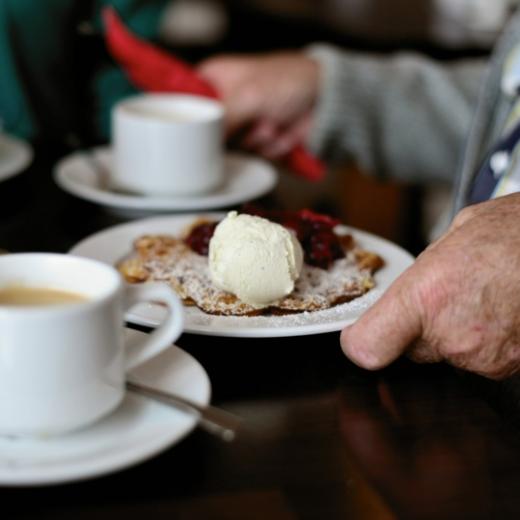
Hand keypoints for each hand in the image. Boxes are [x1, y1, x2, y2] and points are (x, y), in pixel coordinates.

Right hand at [197, 52, 319, 158]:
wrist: (325, 99)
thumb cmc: (287, 82)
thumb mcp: (249, 96)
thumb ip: (220, 119)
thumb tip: (198, 144)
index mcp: (213, 80)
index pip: (185, 103)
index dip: (190, 121)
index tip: (197, 132)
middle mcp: (222, 103)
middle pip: (207, 134)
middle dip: (234, 133)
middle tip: (251, 122)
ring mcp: (240, 124)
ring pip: (230, 148)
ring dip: (255, 140)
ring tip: (271, 123)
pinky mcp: (256, 141)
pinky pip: (250, 155)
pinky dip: (268, 147)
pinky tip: (280, 133)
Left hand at [341, 193, 519, 379]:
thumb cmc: (515, 232)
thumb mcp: (452, 238)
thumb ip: (419, 276)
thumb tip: (404, 293)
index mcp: (426, 297)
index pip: (367, 347)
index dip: (362, 342)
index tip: (362, 335)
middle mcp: (451, 335)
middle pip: (406, 349)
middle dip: (417, 327)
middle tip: (445, 296)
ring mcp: (483, 357)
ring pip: (444, 353)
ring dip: (454, 332)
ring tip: (481, 296)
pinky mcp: (508, 367)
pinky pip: (478, 358)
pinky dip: (483, 339)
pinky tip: (499, 309)